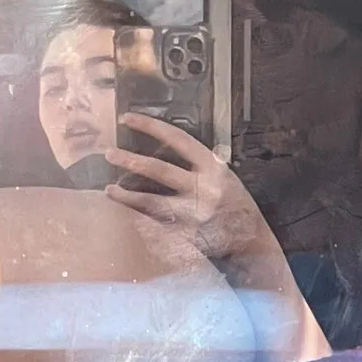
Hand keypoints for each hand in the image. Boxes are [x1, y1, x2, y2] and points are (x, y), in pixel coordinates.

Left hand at [104, 112, 265, 260]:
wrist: (253, 242)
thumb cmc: (235, 204)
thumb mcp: (225, 176)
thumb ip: (200, 163)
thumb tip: (164, 144)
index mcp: (213, 167)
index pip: (178, 139)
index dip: (151, 126)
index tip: (127, 118)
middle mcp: (204, 188)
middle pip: (160, 170)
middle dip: (131, 161)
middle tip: (109, 153)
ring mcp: (194, 213)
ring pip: (152, 201)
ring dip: (127, 196)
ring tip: (108, 190)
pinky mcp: (187, 235)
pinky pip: (156, 224)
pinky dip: (140, 219)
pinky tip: (126, 214)